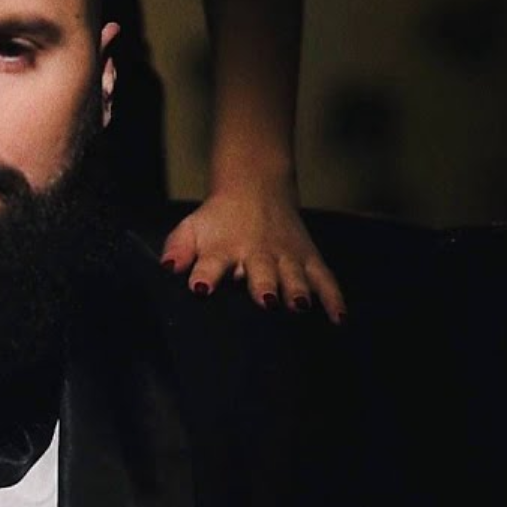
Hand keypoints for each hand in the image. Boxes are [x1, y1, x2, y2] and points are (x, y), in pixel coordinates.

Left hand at [159, 184, 345, 323]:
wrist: (254, 187)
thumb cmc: (219, 219)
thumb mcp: (192, 228)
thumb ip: (178, 248)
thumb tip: (168, 267)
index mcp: (223, 249)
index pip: (211, 262)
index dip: (205, 274)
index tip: (200, 286)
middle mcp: (256, 254)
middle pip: (260, 272)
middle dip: (262, 286)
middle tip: (265, 300)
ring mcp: (286, 257)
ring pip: (294, 275)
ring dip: (296, 290)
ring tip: (299, 306)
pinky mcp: (308, 259)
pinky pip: (324, 279)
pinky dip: (333, 298)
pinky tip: (339, 319)